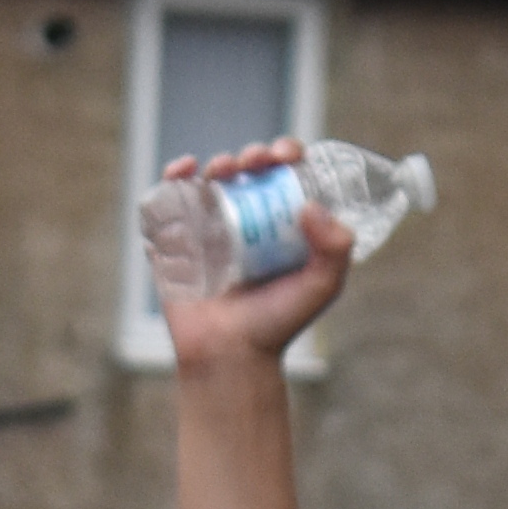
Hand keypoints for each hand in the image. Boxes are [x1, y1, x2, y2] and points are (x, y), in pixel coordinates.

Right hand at [155, 136, 351, 372]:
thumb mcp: (322, 286)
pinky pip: (172, 197)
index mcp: (283, 223)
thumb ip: (336, 248)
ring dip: (219, 162)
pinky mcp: (178, 236)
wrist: (230, 354)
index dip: (288, 155)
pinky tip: (183, 171)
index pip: (287, 175)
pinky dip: (174, 176)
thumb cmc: (278, 323)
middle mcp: (247, 218)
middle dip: (254, 155)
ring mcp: (210, 225)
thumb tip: (312, 206)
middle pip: (250, 169)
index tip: (287, 157)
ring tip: (223, 170)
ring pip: (213, 177)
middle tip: (256, 161)